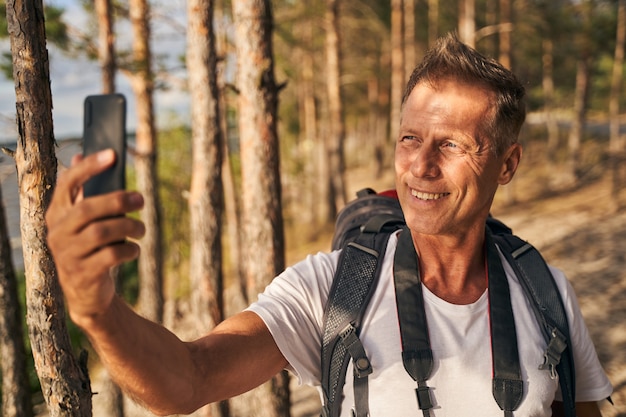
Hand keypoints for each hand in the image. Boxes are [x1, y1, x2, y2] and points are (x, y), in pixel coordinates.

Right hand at [45, 149, 145, 324]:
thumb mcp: (84, 222)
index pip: (67, 183)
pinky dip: (129, 250)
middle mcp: (57, 232)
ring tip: (141, 229)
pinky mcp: (83, 274)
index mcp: (57, 214)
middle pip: (88, 208)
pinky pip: (111, 255)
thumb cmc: (90, 248)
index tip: (113, 154)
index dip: (89, 167)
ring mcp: (68, 254)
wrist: (87, 294)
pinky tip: (134, 250)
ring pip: (102, 232)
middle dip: (119, 200)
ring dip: (129, 227)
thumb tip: (78, 155)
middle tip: (142, 200)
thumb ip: (83, 193)